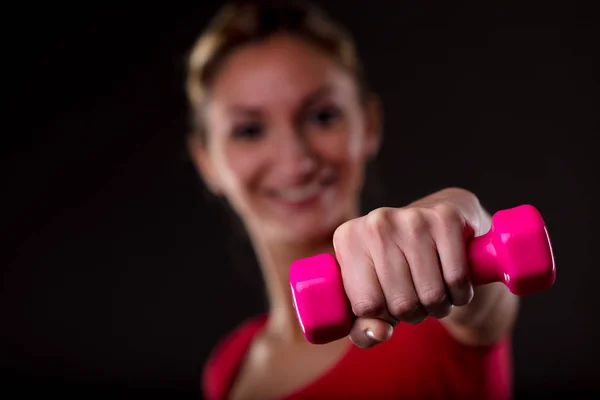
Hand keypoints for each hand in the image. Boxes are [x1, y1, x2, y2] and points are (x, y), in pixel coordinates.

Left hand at [332, 191, 481, 347]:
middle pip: (401, 303)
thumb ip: (362, 326)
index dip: (383, 316)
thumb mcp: (370, 294)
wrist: (434, 221)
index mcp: (347, 239)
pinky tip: (454, 284)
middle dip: (413, 313)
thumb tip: (379, 333)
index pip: (366, 306)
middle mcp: (376, 223)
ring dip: (439, 306)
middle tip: (415, 297)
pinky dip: (461, 293)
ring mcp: (412, 218)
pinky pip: (456, 279)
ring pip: (431, 294)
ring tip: (434, 291)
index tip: (388, 302)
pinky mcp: (447, 218)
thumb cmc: (396, 266)